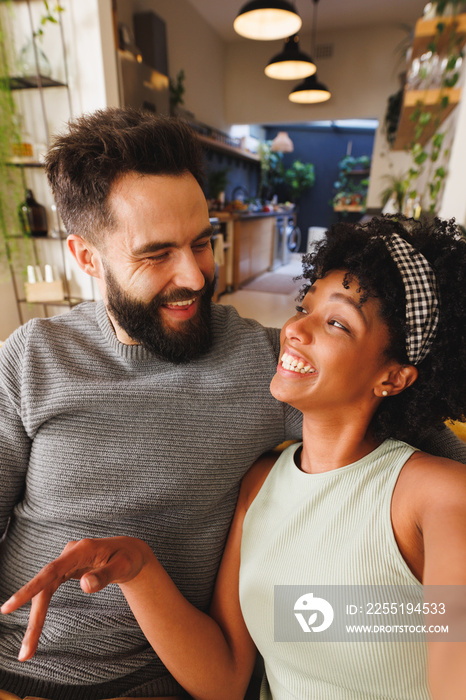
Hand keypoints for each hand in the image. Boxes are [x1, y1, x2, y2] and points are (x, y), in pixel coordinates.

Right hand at [0, 536, 152, 660]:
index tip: (7, 607)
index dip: (29, 588)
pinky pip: (48, 593)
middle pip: (43, 588)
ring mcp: (65, 563)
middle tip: (24, 653)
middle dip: (34, 621)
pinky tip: (35, 631)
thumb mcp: (123, 566)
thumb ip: (105, 575)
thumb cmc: (129, 558)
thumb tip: (85, 585)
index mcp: (80, 550)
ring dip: (35, 621)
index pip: (50, 571)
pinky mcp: (64, 572)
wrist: (130, 553)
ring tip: (27, 651)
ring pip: (43, 593)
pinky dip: (41, 613)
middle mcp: (68, 555)